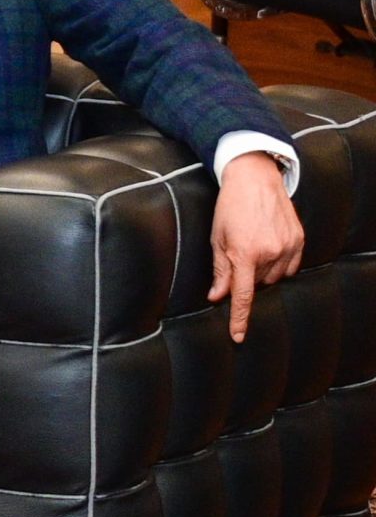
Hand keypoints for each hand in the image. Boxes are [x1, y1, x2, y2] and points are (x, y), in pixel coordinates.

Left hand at [209, 151, 304, 342]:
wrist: (255, 180)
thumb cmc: (230, 207)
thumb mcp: (217, 238)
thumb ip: (219, 270)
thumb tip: (217, 297)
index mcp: (244, 253)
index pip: (243, 295)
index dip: (240, 318)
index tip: (238, 337)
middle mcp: (270, 253)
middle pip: (257, 284)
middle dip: (245, 277)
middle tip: (237, 254)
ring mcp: (288, 247)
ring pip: (274, 277)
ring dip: (262, 271)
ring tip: (253, 245)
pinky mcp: (300, 241)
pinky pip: (290, 267)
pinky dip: (279, 265)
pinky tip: (269, 248)